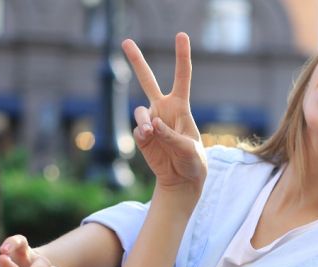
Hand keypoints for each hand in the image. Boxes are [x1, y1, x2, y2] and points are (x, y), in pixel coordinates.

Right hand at [125, 33, 206, 194]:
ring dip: (145, 122)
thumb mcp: (189, 149)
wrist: (181, 179)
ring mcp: (150, 121)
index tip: (181, 35)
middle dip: (136, 61)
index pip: (182, 77)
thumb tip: (152, 124)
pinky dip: (142, 133)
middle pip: (147, 80)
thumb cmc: (193, 162)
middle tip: (125, 41)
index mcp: (181, 107)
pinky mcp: (141, 136)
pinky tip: (149, 138)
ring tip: (152, 132)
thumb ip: (172, 135)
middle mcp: (163, 109)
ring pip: (140, 112)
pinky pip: (138, 129)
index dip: (182, 55)